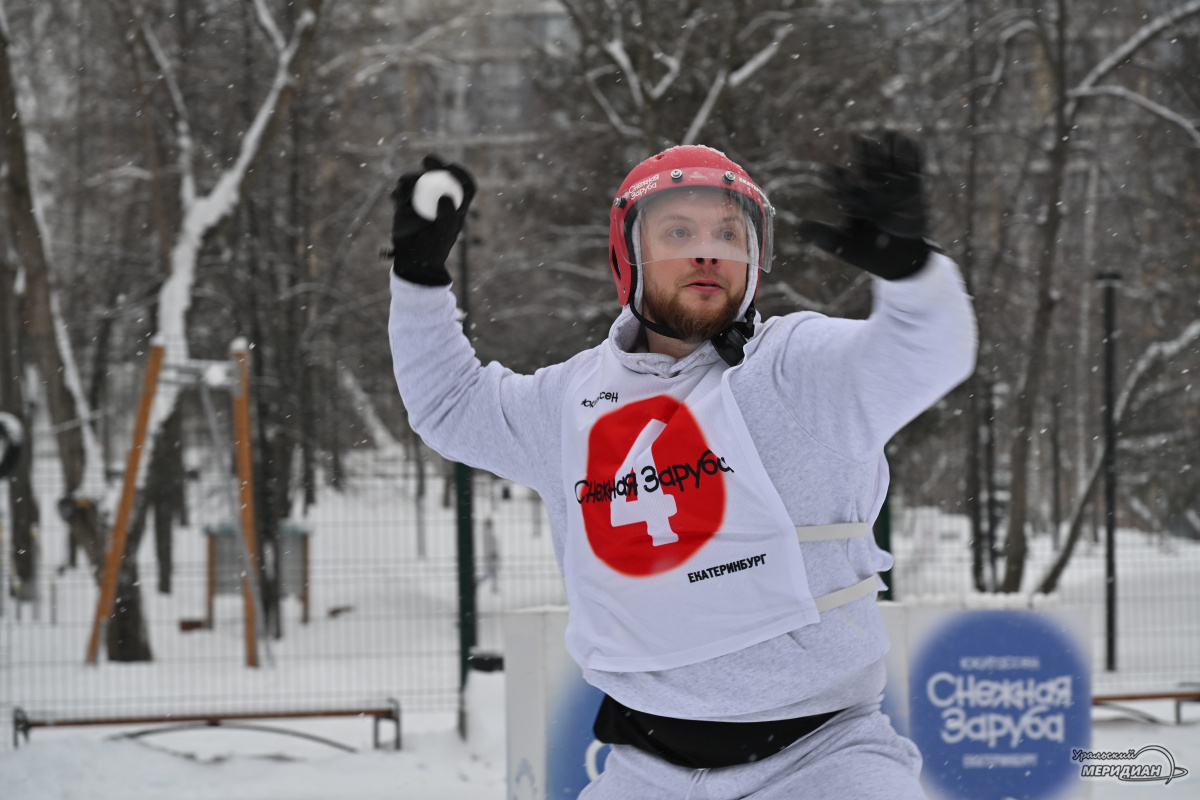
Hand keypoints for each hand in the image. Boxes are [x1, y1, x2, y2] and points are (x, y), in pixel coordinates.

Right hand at [390, 155, 476, 285]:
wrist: (414, 260)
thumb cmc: (434, 248)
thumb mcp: (444, 233)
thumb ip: (448, 215)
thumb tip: (445, 196)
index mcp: (456, 206)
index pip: (464, 184)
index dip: (460, 173)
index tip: (451, 167)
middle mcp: (440, 199)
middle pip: (440, 175)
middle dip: (435, 164)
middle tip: (428, 160)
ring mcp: (422, 200)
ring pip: (417, 180)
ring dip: (410, 179)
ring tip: (405, 189)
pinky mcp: (406, 205)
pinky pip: (401, 192)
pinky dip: (398, 192)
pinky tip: (397, 200)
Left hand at [798, 131, 932, 280]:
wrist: (900, 262)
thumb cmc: (869, 255)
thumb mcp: (843, 247)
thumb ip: (824, 236)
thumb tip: (800, 225)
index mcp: (855, 201)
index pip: (843, 187)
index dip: (836, 179)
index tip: (827, 170)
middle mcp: (874, 192)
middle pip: (868, 170)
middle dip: (864, 155)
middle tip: (857, 138)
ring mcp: (895, 191)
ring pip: (891, 166)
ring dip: (889, 150)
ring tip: (888, 132)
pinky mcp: (915, 192)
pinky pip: (914, 171)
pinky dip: (913, 157)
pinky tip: (910, 141)